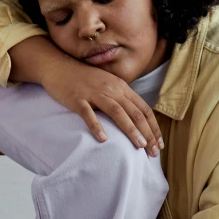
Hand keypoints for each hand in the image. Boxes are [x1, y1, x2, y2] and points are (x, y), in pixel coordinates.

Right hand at [0, 32, 164, 156]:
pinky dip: (97, 126)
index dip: (153, 127)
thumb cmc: (84, 80)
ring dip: (130, 130)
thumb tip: (137, 118)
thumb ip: (122, 99)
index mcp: (121, 87)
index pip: (143, 109)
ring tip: (139, 146)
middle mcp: (112, 89)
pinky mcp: (78, 99)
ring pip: (117, 112)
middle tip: (154, 152)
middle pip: (134, 112)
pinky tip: (103, 139)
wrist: (59, 66)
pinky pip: (88, 114)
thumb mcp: (108, 86)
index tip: (159, 145)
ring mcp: (94, 93)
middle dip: (147, 133)